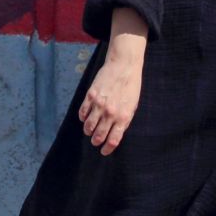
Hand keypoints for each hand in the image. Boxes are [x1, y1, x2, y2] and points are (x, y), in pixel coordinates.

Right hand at [78, 7, 145, 155]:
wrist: (124, 64)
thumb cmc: (131, 85)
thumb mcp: (133, 104)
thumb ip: (124, 120)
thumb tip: (115, 135)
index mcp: (124, 116)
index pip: (113, 141)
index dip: (107, 149)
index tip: (104, 151)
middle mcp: (111, 113)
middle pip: (98, 137)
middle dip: (96, 141)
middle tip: (96, 140)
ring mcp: (99, 105)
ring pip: (87, 128)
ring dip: (89, 130)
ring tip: (91, 129)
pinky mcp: (90, 96)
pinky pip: (82, 114)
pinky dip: (83, 118)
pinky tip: (87, 116)